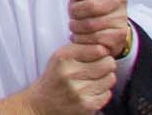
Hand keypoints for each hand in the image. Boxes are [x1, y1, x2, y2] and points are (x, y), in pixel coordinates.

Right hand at [0, 43, 116, 114]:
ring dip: (105, 79)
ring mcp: (79, 90)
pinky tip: (90, 91)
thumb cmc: (54, 78)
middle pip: (108, 63)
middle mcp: (70, 73)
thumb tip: (105, 46)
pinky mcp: (87, 105)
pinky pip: (108, 94)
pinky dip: (102, 92)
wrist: (41, 104)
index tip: (98, 55)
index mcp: (63, 57)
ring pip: (110, 78)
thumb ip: (80, 49)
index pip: (98, 49)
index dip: (102, 52)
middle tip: (99, 67)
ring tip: (93, 80)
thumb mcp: (59, 57)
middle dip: (106, 64)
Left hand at [68, 0, 130, 59]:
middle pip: (93, 6)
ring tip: (73, 26)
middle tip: (71, 14)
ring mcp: (122, 19)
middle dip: (76, 11)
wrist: (109, 28)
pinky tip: (79, 36)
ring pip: (93, 24)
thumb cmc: (92, 3)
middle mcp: (121, 0)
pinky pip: (97, 39)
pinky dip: (83, 39)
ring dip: (77, 27)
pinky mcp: (120, 36)